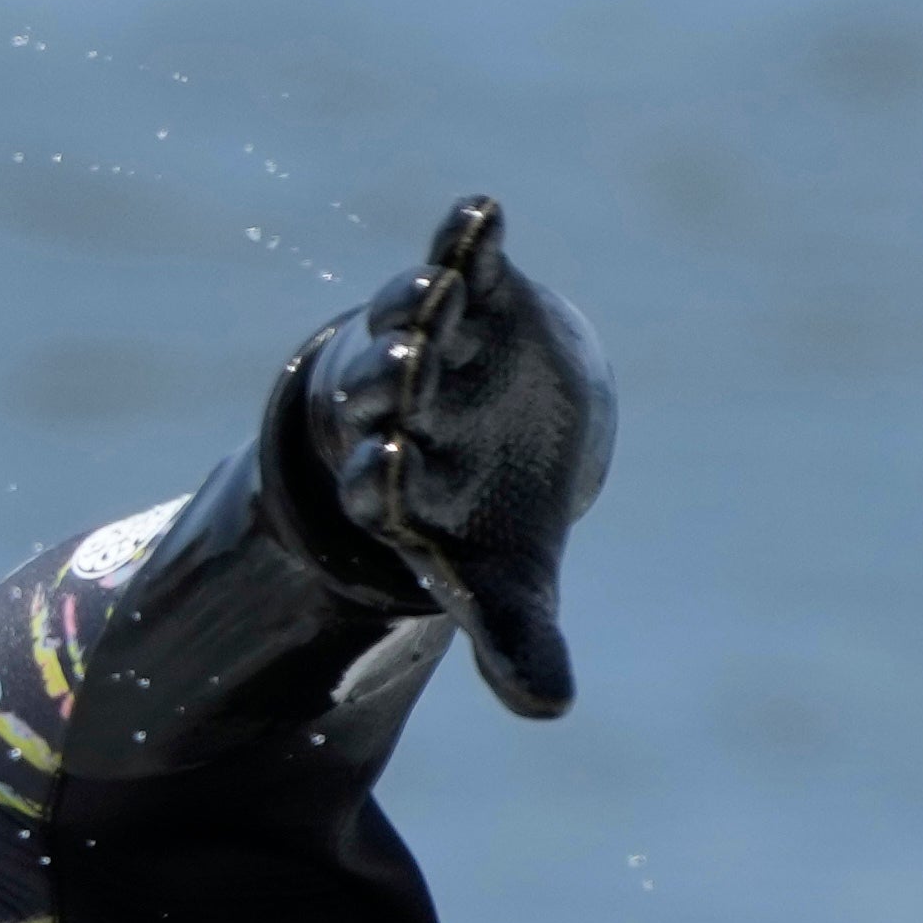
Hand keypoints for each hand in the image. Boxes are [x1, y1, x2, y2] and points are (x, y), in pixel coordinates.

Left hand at [288, 195, 613, 717]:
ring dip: (417, 307)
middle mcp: (402, 412)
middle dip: (386, 383)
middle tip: (396, 372)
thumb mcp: (511, 589)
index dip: (379, 478)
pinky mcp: (473, 293)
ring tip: (433, 293)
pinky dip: (467, 239)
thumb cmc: (497, 521)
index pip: (374, 487)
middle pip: (380, 396)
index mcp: (397, 488)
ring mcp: (433, 344)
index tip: (386, 471)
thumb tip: (548, 709)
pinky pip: (463, 261)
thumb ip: (518, 645)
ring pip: (408, 323)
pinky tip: (479, 213)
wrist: (510, 431)